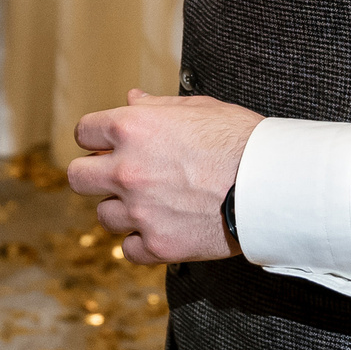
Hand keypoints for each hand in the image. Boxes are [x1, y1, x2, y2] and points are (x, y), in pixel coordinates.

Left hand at [64, 90, 261, 263]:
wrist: (272, 185)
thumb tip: (133, 100)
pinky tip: (161, 228)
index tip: (107, 145)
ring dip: (123, 210)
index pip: (84, 132)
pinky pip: (129, 249)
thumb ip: (158, 107)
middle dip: (95, 175)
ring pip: (104, 216)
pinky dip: (142, 242)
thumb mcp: (199, 109)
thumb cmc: (242, 141)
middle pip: (78, 177)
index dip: (96, 138)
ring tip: (153, 203)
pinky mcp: (159, 245)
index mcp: (132, 128)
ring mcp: (140, 211)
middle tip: (119, 176)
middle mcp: (128, 170)